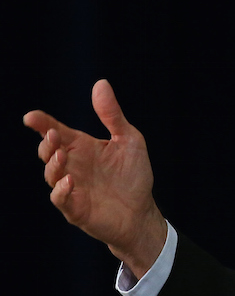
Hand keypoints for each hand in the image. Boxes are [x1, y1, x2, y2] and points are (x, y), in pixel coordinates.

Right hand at [24, 79, 166, 278]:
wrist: (142, 211)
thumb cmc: (134, 175)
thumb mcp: (129, 139)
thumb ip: (112, 115)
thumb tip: (100, 83)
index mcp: (83, 147)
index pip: (57, 132)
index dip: (42, 124)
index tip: (31, 117)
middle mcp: (73, 166)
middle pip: (48, 151)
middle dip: (47, 142)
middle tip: (54, 134)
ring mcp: (72, 188)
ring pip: (51, 174)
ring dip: (53, 164)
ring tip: (62, 155)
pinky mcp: (76, 209)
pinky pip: (61, 199)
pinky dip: (61, 190)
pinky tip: (70, 181)